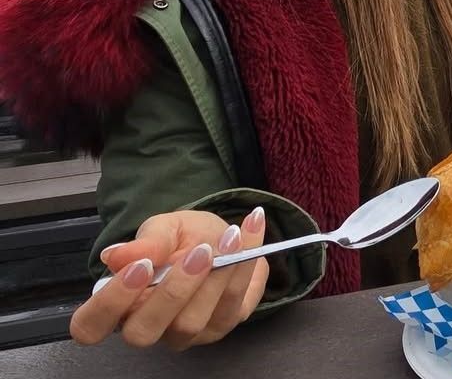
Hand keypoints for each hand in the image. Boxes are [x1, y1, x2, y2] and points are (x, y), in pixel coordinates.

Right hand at [69, 207, 268, 350]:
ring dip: (216, 277)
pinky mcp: (222, 326)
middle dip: (172, 291)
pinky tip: (251, 230)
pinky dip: (246, 263)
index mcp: (122, 303)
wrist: (224, 235)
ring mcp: (186, 334)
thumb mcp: (165, 227)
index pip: (90, 326)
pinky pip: (234, 304)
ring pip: (192, 323)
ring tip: (230, 237)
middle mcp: (150, 327)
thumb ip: (147, 241)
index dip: (109, 303)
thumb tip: (115, 256)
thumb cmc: (184, 237)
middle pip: (143, 333)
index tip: (140, 267)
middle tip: (198, 252)